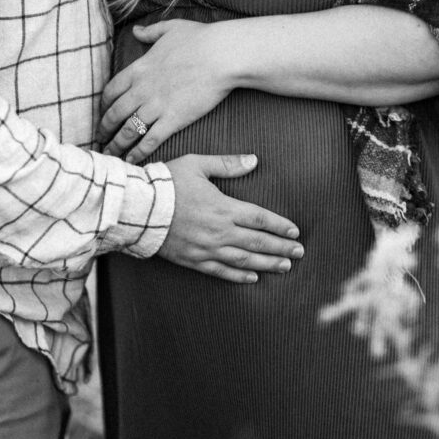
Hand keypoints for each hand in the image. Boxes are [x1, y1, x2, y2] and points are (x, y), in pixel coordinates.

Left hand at [99, 20, 233, 162]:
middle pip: (114, 113)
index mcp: (139, 68)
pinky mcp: (173, 119)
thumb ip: (150, 32)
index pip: (111, 90)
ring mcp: (157, 105)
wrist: (222, 55)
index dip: (103, 105)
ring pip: (128, 130)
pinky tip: (132, 161)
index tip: (102, 113)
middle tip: (100, 138)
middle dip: (104, 128)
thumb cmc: (201, 39)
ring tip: (110, 155)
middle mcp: (142, 89)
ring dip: (116, 144)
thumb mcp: (170, 28)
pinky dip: (138, 153)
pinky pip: (150, 140)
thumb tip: (136, 30)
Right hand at [161, 154, 302, 282]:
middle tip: (300, 253)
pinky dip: (238, 276)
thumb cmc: (167, 182)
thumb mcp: (197, 165)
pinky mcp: (193, 260)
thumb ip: (227, 164)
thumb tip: (254, 160)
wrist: (138, 208)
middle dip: (281, 248)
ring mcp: (206, 249)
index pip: (260, 218)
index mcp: (223, 207)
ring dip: (267, 264)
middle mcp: (218, 231)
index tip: (295, 231)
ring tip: (285, 267)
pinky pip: (220, 272)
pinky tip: (252, 278)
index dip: (280, 226)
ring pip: (243, 260)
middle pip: (257, 242)